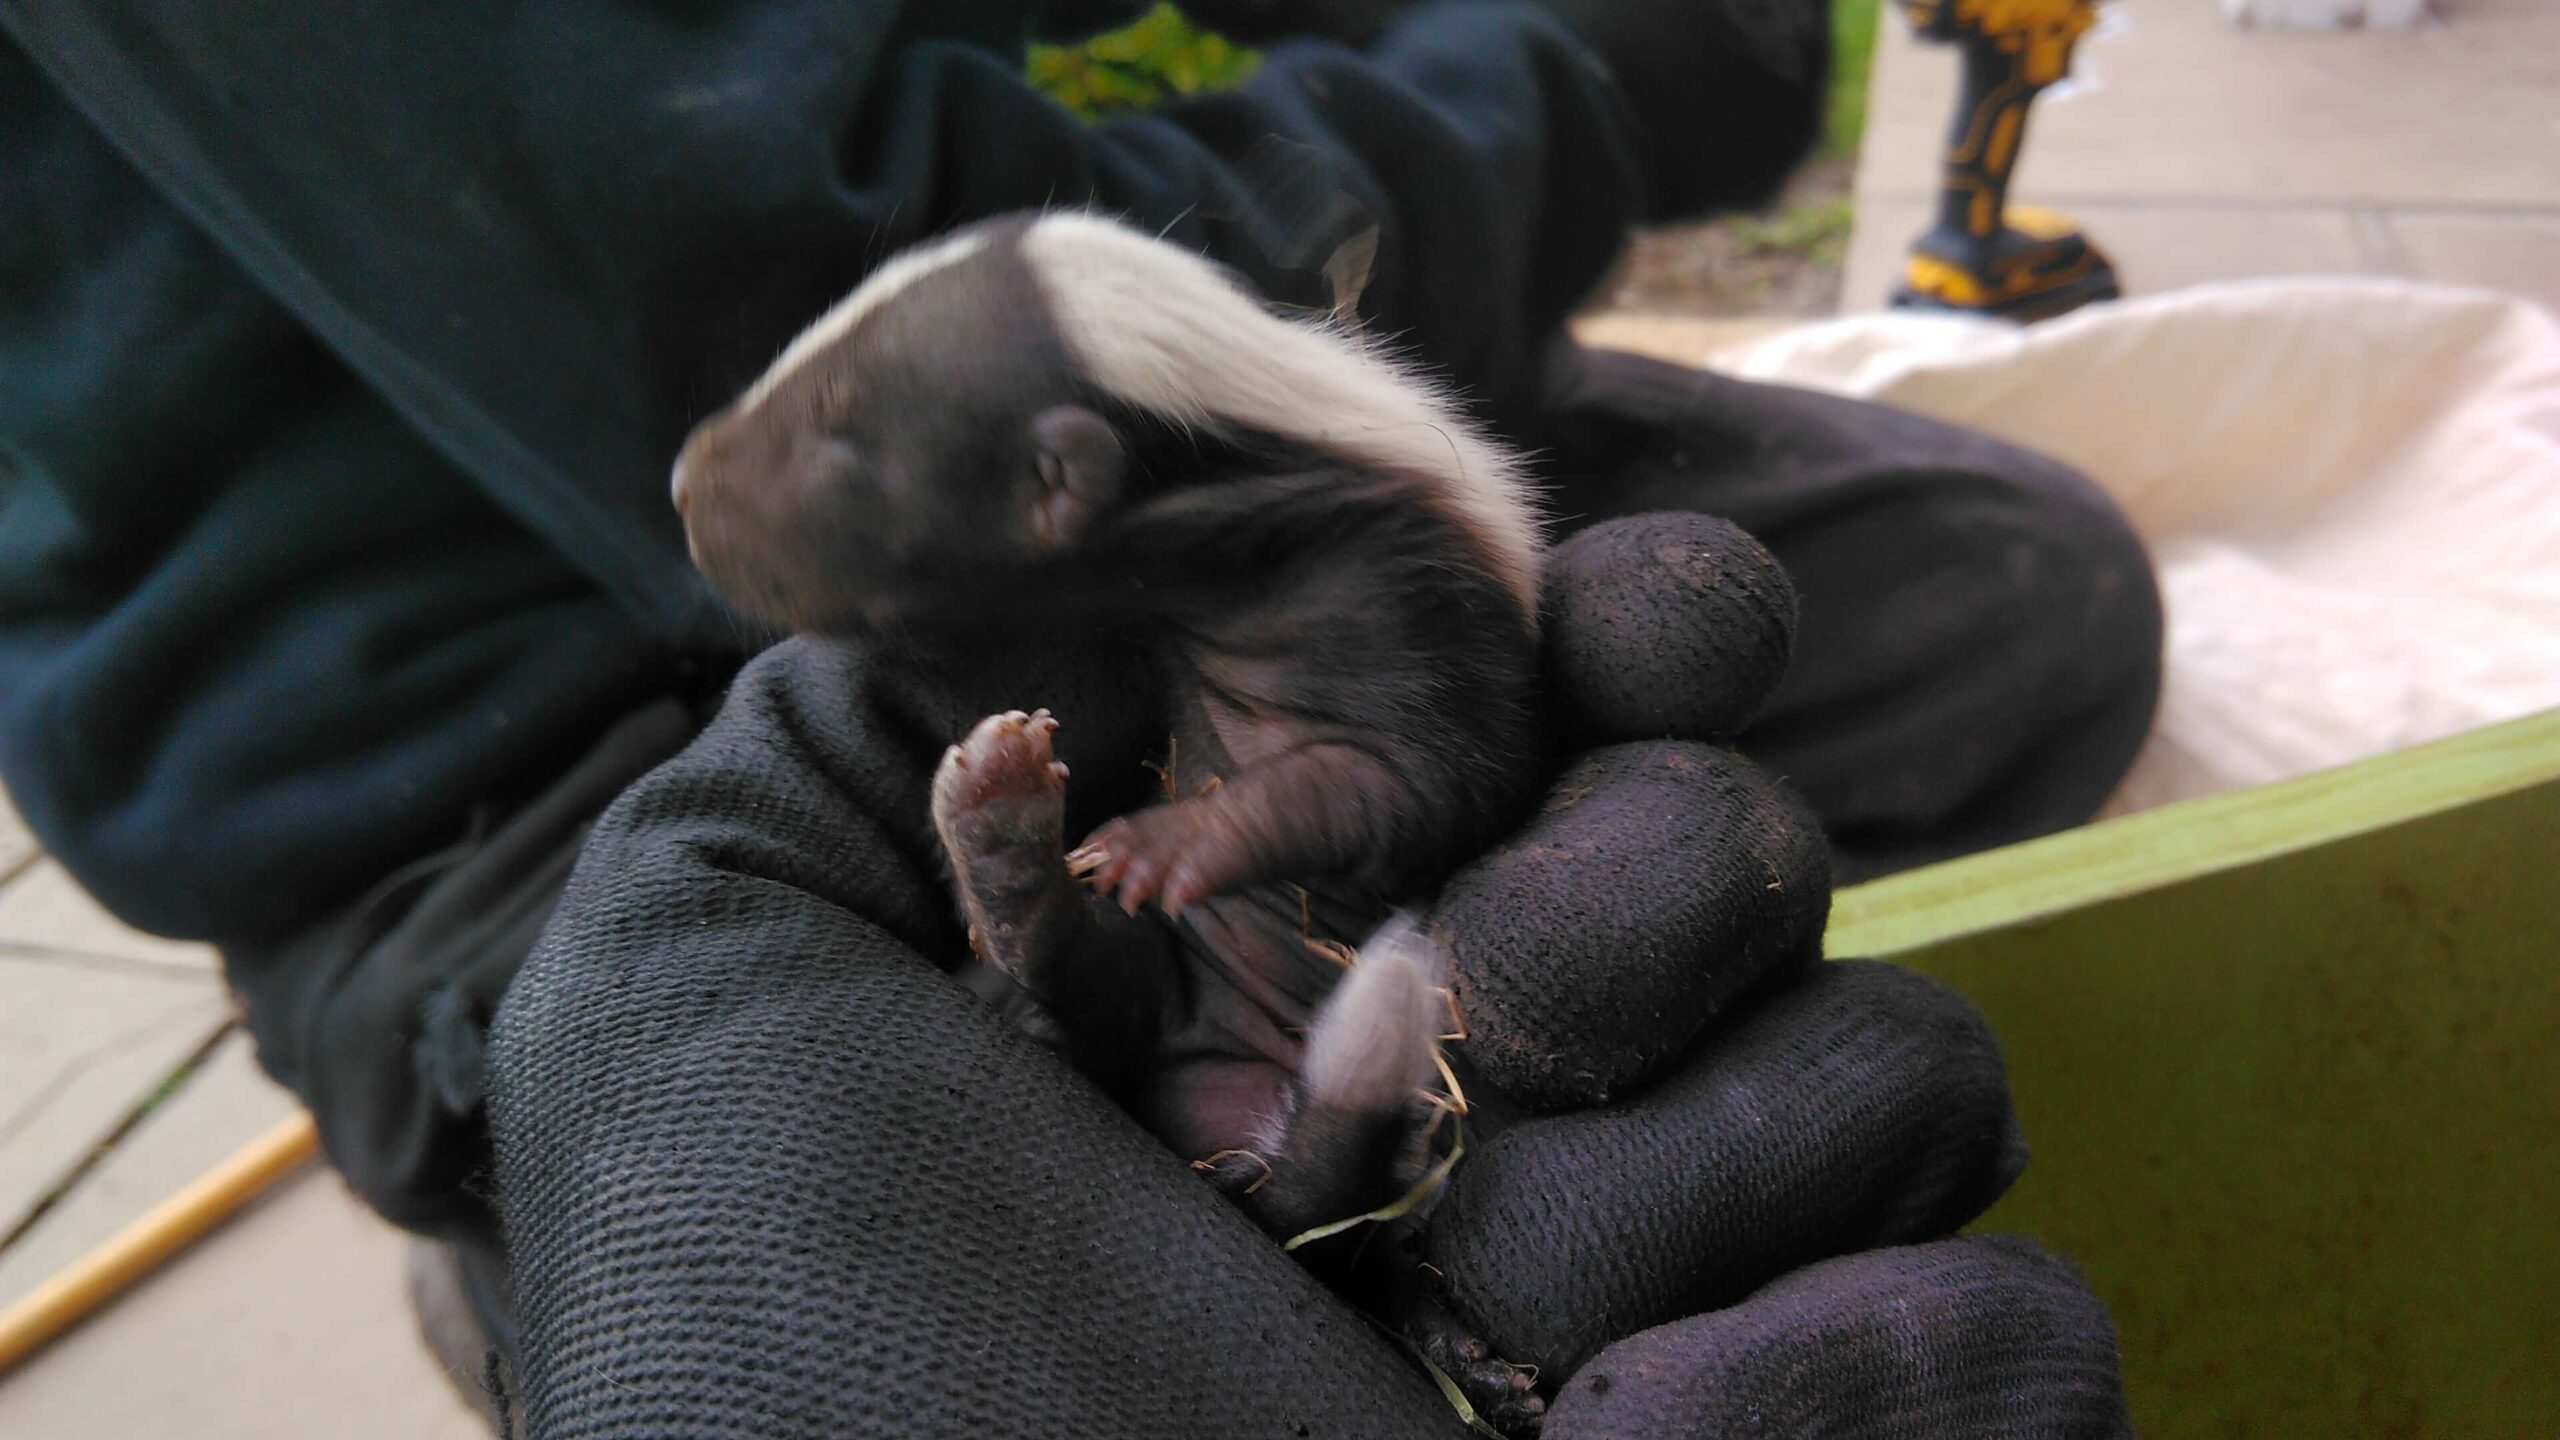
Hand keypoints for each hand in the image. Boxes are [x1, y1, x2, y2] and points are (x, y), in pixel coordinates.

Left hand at [488, 520, 2128, 1437]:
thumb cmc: (801, 1385)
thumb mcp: (708, 1005)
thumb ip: (864, 744)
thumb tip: (1079, 635)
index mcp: (1308, 951)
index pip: (1587, 686)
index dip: (1637, 625)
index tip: (1608, 631)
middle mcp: (1519, 1099)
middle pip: (1756, 851)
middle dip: (1590, 936)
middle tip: (1379, 1106)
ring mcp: (1697, 1296)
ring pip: (1909, 1066)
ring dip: (1667, 1193)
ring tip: (1462, 1364)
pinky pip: (2024, 1335)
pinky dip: (1859, 1382)